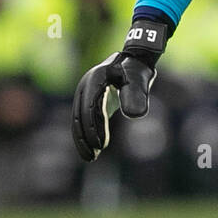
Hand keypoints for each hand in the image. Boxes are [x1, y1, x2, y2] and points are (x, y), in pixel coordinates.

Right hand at [71, 16, 167, 162]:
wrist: (133, 60)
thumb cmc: (137, 71)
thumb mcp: (139, 80)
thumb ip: (136, 96)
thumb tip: (133, 116)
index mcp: (95, 79)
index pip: (90, 108)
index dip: (93, 128)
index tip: (101, 146)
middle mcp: (85, 85)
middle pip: (79, 116)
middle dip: (84, 138)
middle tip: (92, 157)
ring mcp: (85, 92)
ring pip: (78, 119)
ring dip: (83, 139)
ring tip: (90, 157)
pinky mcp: (89, 100)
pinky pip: (84, 119)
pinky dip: (87, 133)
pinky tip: (94, 148)